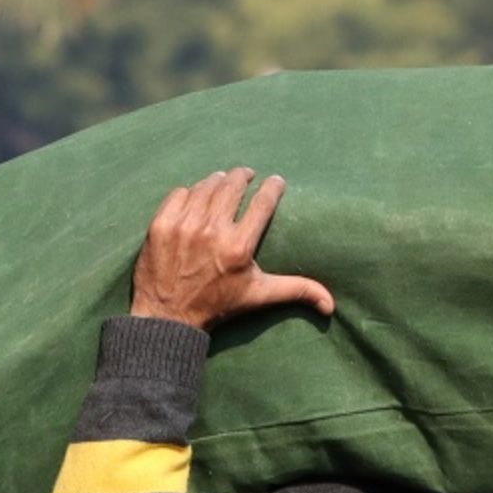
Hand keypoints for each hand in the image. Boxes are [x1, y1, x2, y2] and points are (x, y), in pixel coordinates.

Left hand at [130, 170, 335, 330]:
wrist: (168, 318)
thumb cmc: (217, 306)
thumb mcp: (258, 297)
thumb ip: (296, 291)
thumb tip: (331, 304)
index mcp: (239, 247)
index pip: (262, 202)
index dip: (272, 187)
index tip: (276, 181)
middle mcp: (211, 232)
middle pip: (232, 186)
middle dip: (242, 176)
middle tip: (247, 174)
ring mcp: (183, 226)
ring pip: (206, 186)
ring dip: (217, 180)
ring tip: (223, 181)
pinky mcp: (161, 225)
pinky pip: (179, 193)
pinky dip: (189, 191)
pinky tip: (196, 196)